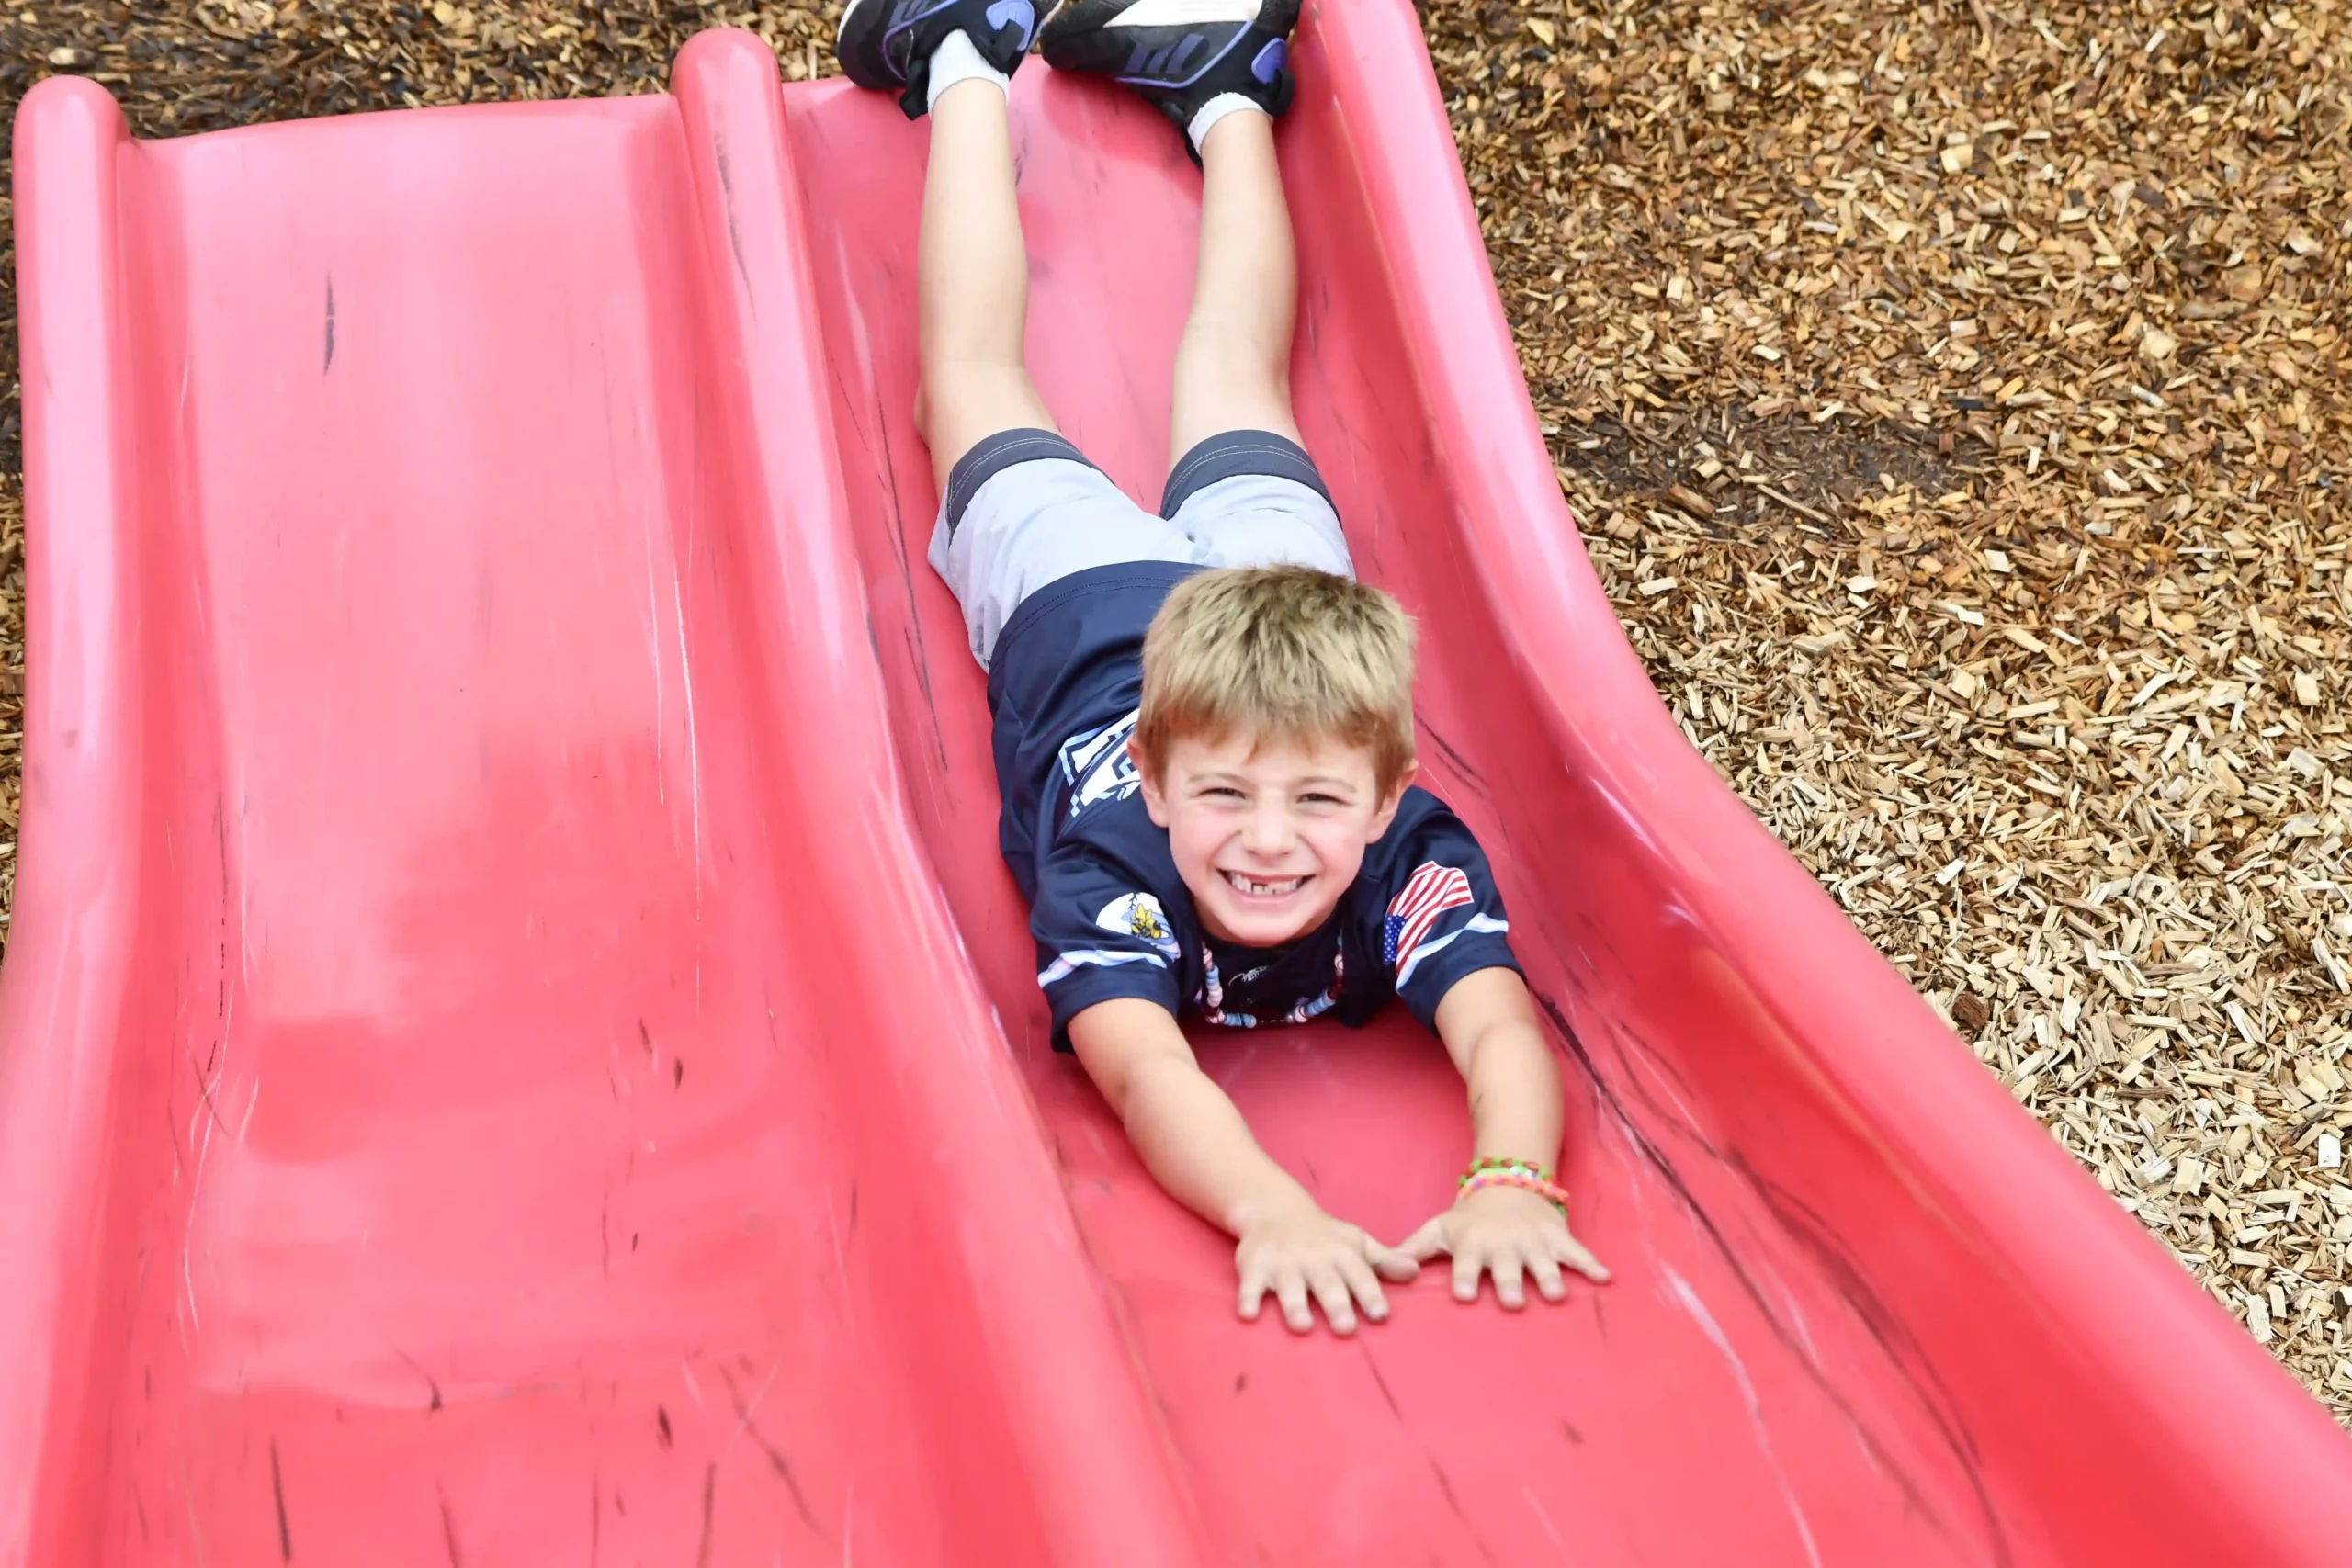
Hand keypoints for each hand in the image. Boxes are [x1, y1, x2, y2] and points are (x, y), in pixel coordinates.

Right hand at [1236, 1199, 1421, 1334]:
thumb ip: (1385, 1260)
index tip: (1381, 1315)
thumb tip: (1417, 1272)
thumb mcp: (1356, 1242)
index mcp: (1341, 1253)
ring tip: (1303, 1326)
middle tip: (1346, 1328)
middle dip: (1336, 1304)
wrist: (1275, 1210)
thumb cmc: (1324, 1236)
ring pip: (1290, 1286)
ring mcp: (1283, 1262)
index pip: (1360, 1274)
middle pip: (1327, 1283)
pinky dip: (1248, 1298)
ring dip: (1295, 1306)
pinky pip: (1250, 1284)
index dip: (1370, 1294)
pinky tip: (1249, 1315)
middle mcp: (1313, 1258)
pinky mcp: (1255, 1266)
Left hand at [1401, 1185, 1610, 1308]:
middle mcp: (1504, 1244)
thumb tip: (1386, 1271)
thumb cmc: (1469, 1218)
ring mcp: (1534, 1241)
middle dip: (1509, 1282)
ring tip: (1557, 1295)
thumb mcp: (1440, 1227)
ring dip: (1550, 1277)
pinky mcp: (1558, 1238)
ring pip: (1543, 1262)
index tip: (1463, 1295)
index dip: (1465, 1278)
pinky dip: (1592, 1264)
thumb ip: (1414, 1249)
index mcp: (1474, 1244)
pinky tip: (1606, 1279)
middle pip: (1506, 1267)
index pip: (1466, 1263)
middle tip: (1511, 1302)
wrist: (1508, 1182)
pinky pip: (1577, 1252)